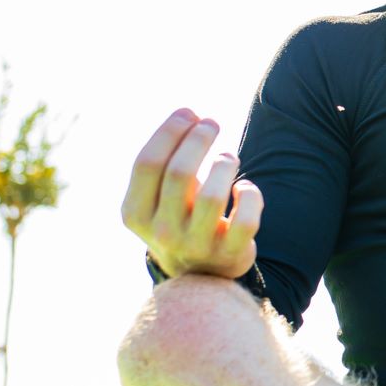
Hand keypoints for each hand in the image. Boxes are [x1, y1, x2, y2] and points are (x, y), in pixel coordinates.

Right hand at [120, 108, 261, 279]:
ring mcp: (196, 246)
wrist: (199, 273)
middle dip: (199, 139)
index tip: (189, 112)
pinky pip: (246, 218)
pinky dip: (250, 195)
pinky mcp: (230, 255)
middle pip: (179, 173)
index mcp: (135, 213)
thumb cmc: (179, 216)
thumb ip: (166, 160)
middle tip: (212, 123)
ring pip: (213, 195)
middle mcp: (162, 233)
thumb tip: (188, 114)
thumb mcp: (158, 195)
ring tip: (228, 157)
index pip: (147, 163)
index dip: (169, 131)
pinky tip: (244, 189)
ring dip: (224, 164)